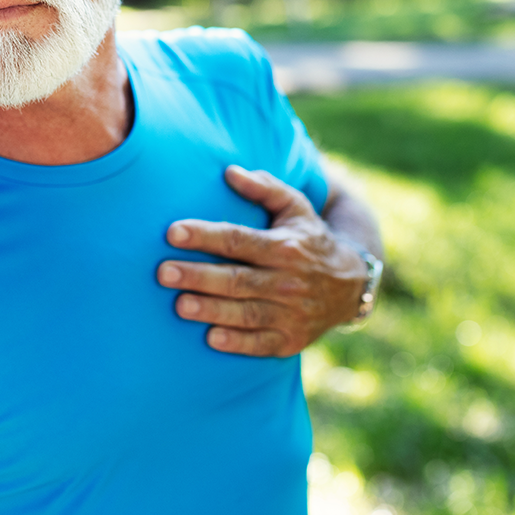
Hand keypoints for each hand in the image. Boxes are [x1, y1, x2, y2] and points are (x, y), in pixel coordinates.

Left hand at [157, 165, 368, 356]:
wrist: (351, 285)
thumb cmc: (309, 239)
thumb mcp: (295, 207)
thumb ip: (263, 188)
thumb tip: (229, 171)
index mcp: (284, 246)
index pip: (239, 240)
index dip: (205, 236)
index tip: (172, 232)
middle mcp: (288, 280)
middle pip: (237, 279)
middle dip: (198, 276)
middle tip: (163, 273)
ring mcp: (291, 313)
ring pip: (246, 312)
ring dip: (212, 310)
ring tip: (179, 305)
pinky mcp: (291, 340)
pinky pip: (262, 344)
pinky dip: (237, 342)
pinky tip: (211, 338)